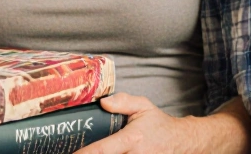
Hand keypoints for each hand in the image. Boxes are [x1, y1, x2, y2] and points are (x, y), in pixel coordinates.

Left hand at [74, 94, 193, 153]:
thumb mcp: (143, 106)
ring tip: (85, 152)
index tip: (70, 153)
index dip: (85, 153)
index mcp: (132, 139)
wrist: (180, 142)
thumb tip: (102, 102)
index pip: (102, 150)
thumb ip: (123, 101)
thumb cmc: (158, 125)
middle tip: (70, 151)